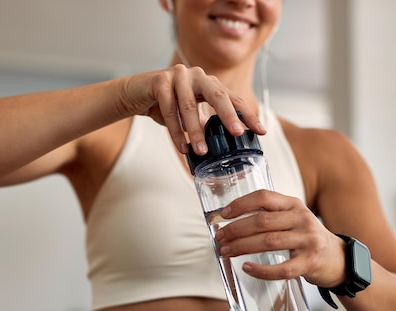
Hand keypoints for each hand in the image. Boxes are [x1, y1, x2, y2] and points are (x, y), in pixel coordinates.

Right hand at [120, 65, 265, 154]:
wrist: (134, 94)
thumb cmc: (165, 104)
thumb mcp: (189, 113)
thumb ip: (205, 122)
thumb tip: (226, 144)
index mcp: (208, 83)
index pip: (233, 98)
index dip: (247, 115)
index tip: (261, 131)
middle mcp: (196, 76)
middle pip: (217, 95)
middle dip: (229, 115)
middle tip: (237, 133)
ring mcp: (178, 76)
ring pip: (190, 106)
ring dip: (195, 131)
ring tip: (201, 151)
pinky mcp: (159, 81)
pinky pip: (169, 109)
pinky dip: (175, 131)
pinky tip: (181, 146)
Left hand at [213, 190, 346, 287]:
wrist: (338, 259)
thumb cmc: (306, 237)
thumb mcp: (293, 218)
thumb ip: (270, 215)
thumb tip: (231, 221)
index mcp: (294, 204)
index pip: (264, 197)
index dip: (241, 204)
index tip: (223, 214)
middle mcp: (302, 219)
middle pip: (262, 221)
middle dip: (236, 229)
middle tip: (220, 238)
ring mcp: (307, 241)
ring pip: (268, 242)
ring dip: (242, 247)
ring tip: (226, 251)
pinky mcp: (309, 263)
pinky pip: (281, 268)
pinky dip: (261, 270)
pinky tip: (247, 268)